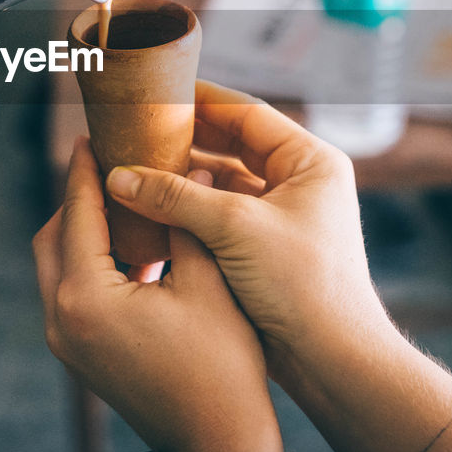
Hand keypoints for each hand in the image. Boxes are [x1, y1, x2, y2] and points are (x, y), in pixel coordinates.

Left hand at [33, 138, 282, 451]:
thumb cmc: (221, 365)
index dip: (85, 169)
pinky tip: (133, 249)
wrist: (217, 443)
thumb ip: (187, 218)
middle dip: (78, 199)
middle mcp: (61, 319)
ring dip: (84, 232)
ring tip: (126, 202)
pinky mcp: (79, 356)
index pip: (77, 213)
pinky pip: (70, 293)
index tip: (91, 134)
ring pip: (57, 266)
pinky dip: (91, 264)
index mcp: (86, 297)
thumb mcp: (208, 281)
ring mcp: (65, 343)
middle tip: (110, 165)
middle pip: (52, 237)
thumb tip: (190, 165)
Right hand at [102, 80, 395, 373]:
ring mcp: (283, 217)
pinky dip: (189, 212)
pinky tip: (153, 210)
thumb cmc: (303, 285)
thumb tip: (119, 176)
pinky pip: (220, 217)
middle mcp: (300, 183)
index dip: (201, 100)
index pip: (248, 113)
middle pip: (232, 146)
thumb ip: (174, 196)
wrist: (331, 359)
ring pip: (223, 184)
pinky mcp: (266, 250)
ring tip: (136, 168)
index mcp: (311, 162)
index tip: (158, 91)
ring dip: (183, 179)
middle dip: (186, 140)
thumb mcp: (234, 229)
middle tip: (138, 129)